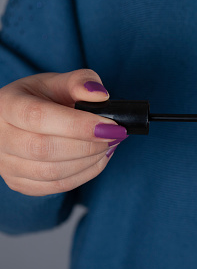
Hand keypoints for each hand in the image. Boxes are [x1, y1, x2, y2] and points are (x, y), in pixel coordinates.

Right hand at [0, 70, 126, 195]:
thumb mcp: (57, 82)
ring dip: (89, 161)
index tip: (110, 126)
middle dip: (88, 145)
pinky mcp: (19, 183)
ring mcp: (6, 164)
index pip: (39, 117)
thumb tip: (100, 96)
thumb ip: (80, 82)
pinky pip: (56, 186)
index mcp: (6, 105)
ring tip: (109, 145)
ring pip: (51, 173)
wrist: (21, 120)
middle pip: (44, 150)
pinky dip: (85, 174)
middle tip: (114, 136)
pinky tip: (98, 158)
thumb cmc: (42, 98)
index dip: (79, 125)